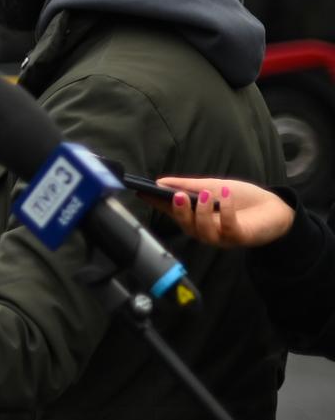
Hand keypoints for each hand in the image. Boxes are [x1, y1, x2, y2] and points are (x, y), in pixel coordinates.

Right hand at [148, 177, 294, 248]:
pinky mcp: (240, 238)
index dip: (157, 204)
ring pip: (204, 231)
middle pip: (186, 227)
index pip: (172, 212)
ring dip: (202, 212)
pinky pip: (228, 227)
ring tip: (204, 195)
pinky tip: (225, 195)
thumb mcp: (213, 186)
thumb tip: (160, 181)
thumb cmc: (242, 198)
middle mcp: (206, 231)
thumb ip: (188, 185)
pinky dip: (225, 210)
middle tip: (177, 196)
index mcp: (196, 218)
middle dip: (179, 212)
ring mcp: (222, 236)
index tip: (143, 192)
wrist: (276, 208)